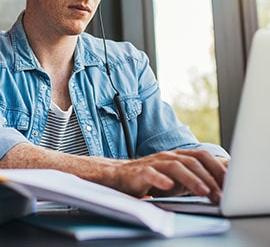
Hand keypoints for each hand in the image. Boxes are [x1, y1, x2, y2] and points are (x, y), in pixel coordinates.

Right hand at [112, 149, 226, 202]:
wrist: (120, 176)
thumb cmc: (152, 178)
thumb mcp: (178, 178)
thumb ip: (197, 177)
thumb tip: (223, 181)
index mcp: (179, 156)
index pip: (202, 156)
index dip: (218, 168)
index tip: (230, 184)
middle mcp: (168, 156)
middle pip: (192, 162)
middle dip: (209, 179)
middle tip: (219, 195)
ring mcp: (153, 163)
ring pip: (175, 166)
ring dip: (192, 179)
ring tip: (203, 192)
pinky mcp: (139, 172)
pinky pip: (150, 173)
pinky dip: (160, 179)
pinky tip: (168, 186)